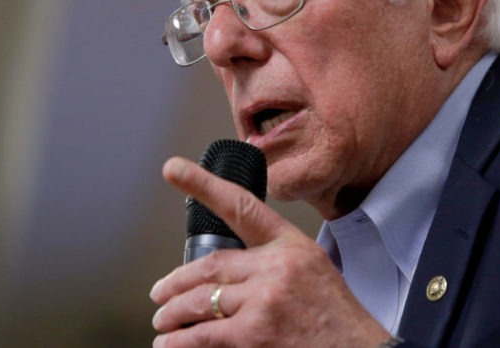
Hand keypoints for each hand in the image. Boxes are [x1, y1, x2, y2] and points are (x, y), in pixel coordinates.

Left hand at [149, 157, 391, 347]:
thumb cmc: (338, 322)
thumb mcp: (314, 272)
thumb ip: (274, 264)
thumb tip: (231, 274)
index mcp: (291, 246)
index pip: (242, 207)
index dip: (203, 185)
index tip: (174, 169)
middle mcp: (277, 267)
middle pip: (209, 265)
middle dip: (176, 282)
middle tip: (160, 292)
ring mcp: (264, 300)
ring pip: (201, 300)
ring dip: (173, 313)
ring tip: (164, 321)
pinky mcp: (255, 334)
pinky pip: (203, 334)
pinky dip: (180, 342)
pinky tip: (171, 344)